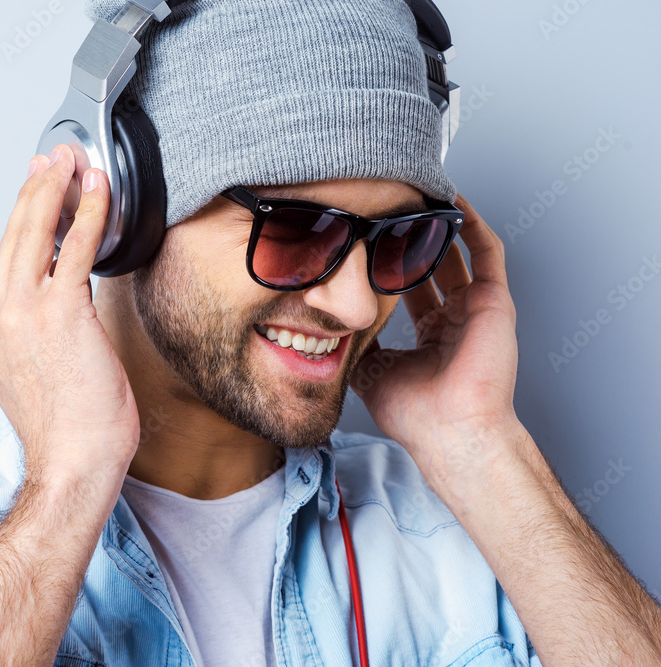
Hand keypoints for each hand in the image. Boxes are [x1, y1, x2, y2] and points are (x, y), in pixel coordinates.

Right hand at [0, 144, 140, 490]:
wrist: (73, 462)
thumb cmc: (67, 428)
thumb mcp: (37, 373)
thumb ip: (37, 332)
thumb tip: (63, 300)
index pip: (4, 260)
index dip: (21, 218)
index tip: (34, 190)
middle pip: (13, 236)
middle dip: (35, 188)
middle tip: (51, 158)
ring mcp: (21, 312)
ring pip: (36, 232)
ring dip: (56, 187)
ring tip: (71, 160)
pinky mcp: (59, 313)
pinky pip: (75, 247)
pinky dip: (88, 212)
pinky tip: (98, 188)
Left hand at [350, 194, 520, 477]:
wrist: (448, 431)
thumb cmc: (414, 413)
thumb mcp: (369, 369)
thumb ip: (355, 341)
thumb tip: (327, 321)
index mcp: (430, 335)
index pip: (408, 288)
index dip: (388, 265)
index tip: (365, 242)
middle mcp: (454, 319)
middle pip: (430, 266)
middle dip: (410, 240)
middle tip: (389, 212)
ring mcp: (476, 309)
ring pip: (456, 254)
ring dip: (437, 226)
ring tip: (417, 197)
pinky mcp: (495, 302)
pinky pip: (487, 253)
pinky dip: (472, 225)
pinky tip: (452, 202)